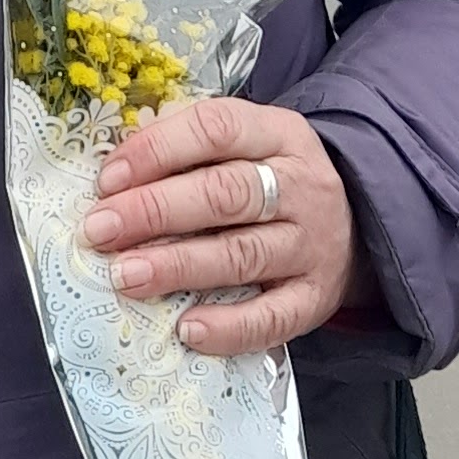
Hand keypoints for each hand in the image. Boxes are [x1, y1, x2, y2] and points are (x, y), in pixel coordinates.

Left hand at [78, 96, 371, 357]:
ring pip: (243, 254)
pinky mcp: (316, 298)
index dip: (158, 150)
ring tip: (125, 276)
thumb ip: (189, 147)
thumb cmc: (273, 178)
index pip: (216, 128)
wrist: (358, 221)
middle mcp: (300, 186)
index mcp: (278, 133)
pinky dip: (230, 327)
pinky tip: (187, 330)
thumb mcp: (246, 143)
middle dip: (155, 210)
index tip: (108, 179)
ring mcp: (311, 245)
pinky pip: (273, 318)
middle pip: (227, 194)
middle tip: (100, 230)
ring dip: (178, 266)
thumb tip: (115, 172)